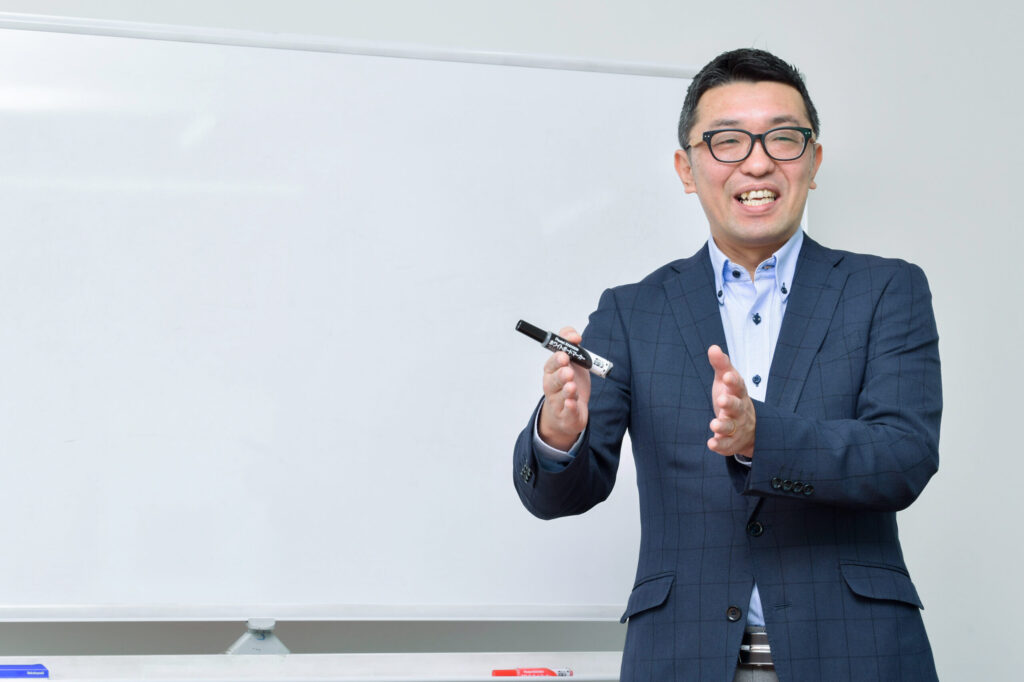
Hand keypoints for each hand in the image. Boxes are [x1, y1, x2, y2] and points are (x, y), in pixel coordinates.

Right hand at [538, 326, 590, 450]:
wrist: (570, 412)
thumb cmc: (570, 383)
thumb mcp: (573, 362)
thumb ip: (570, 344)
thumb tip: (573, 334)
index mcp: (552, 371)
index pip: (551, 363)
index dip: (557, 357)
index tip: (566, 353)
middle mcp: (552, 386)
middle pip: (553, 380)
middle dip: (560, 374)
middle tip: (567, 369)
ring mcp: (558, 401)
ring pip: (560, 395)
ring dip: (566, 389)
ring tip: (571, 385)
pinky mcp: (566, 415)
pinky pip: (567, 411)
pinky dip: (569, 407)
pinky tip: (571, 402)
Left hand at [707, 345, 755, 456]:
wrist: (749, 427)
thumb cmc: (733, 397)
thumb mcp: (726, 380)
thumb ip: (721, 365)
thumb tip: (713, 348)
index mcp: (739, 393)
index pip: (738, 385)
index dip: (733, 381)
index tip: (726, 376)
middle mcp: (740, 410)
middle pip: (737, 406)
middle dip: (730, 403)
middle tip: (722, 400)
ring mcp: (737, 427)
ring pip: (731, 427)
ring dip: (723, 426)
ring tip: (714, 424)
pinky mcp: (731, 442)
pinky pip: (727, 444)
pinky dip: (720, 445)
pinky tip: (711, 443)